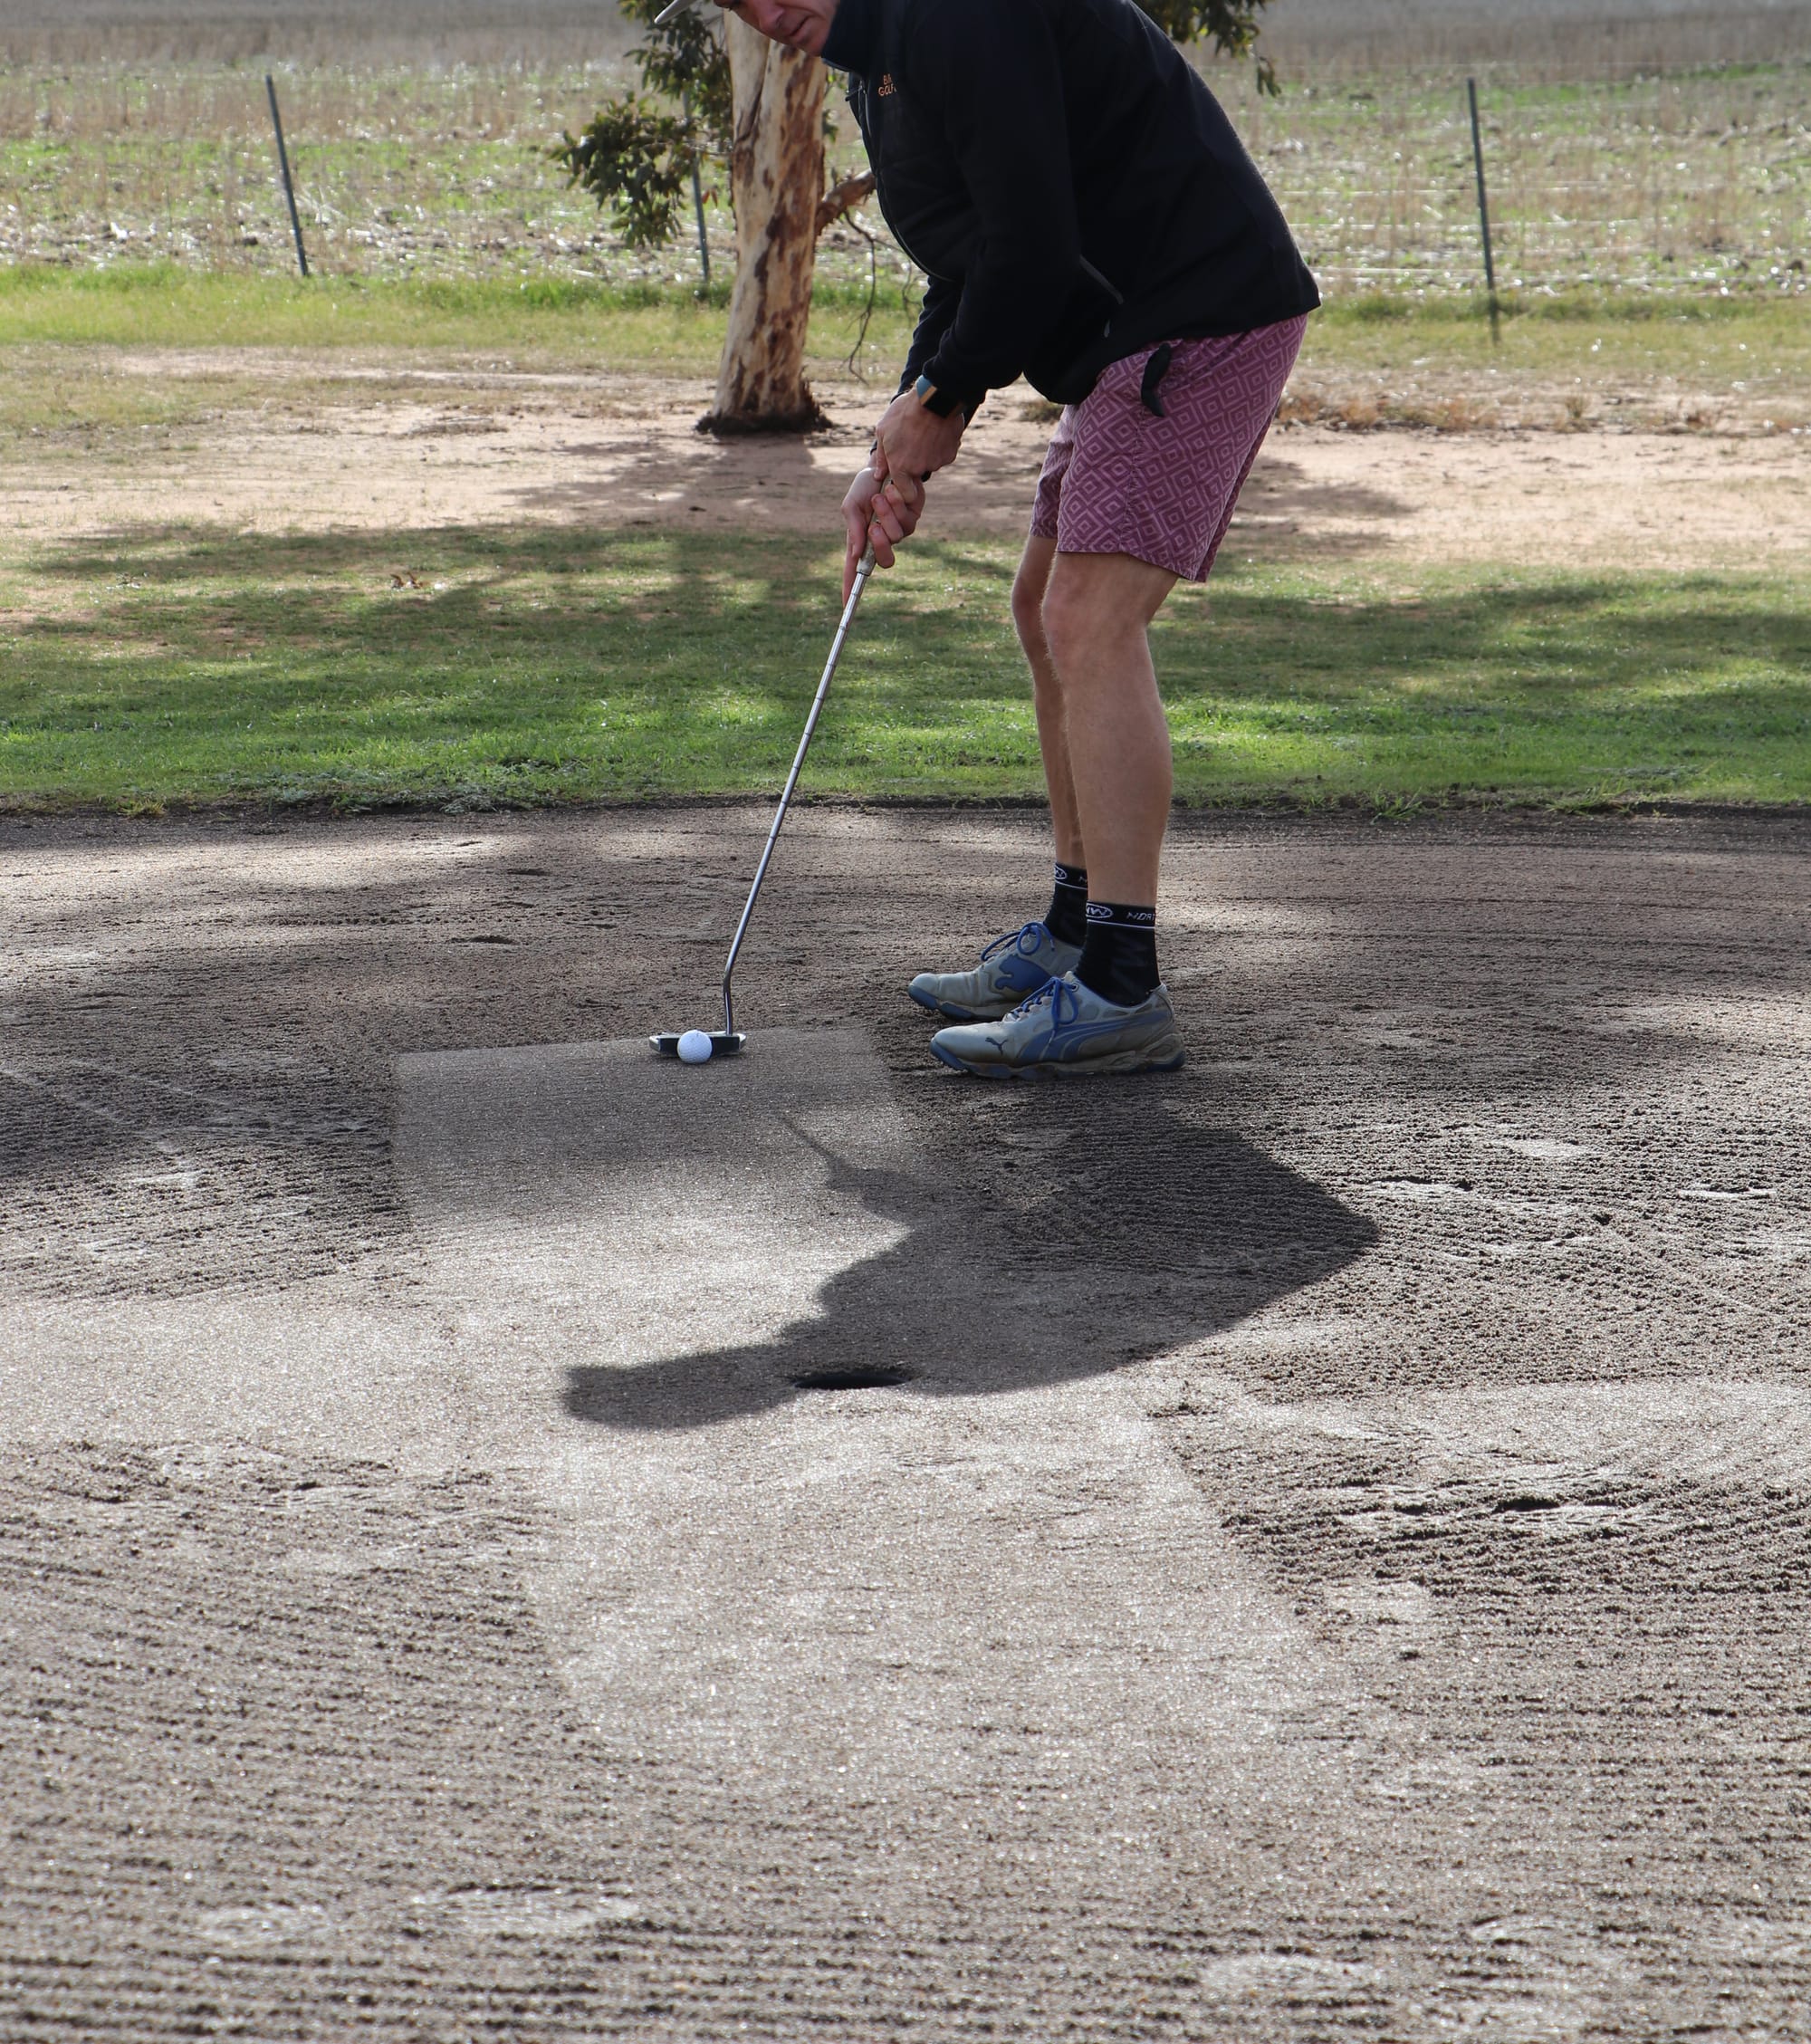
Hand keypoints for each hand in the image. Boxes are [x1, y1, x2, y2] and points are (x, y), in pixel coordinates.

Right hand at [841, 463, 924, 597]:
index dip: (851, 589)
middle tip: (873, 527)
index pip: (855, 570)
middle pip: (885, 562)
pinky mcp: (912, 518)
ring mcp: (898, 531)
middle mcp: (880, 541)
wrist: (884, 466)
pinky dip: (897, 504)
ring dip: (886, 514)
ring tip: (879, 496)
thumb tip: (856, 553)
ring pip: (897, 537)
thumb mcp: (851, 506)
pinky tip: (892, 490)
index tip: (846, 607)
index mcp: (861, 541)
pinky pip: (908, 521)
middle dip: (880, 545)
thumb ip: (853, 529)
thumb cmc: (864, 487)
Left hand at [871, 388, 965, 498]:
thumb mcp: (883, 430)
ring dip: (927, 452)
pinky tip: (936, 430)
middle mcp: (919, 468)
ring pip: (931, 463)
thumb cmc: (904, 412)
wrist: (934, 398)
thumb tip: (879, 475)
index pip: (905, 494)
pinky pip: (943, 454)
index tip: (903, 478)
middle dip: (914, 463)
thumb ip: (882, 457)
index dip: (904, 489)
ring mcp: (937, 462)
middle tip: (912, 442)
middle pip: (917, 474)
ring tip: (923, 431)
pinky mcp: (950, 454)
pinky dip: (940, 446)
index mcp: (900, 466)